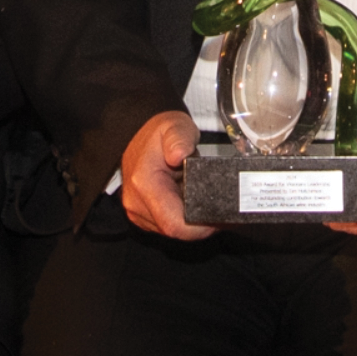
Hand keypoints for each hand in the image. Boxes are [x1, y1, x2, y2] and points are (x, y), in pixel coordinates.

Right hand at [118, 109, 210, 240]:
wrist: (137, 134)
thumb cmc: (159, 132)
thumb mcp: (175, 125)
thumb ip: (180, 138)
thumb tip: (179, 155)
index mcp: (144, 184)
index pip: (175, 224)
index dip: (201, 227)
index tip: (220, 217)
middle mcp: (136, 203)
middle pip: (176, 230)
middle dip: (200, 224)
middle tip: (218, 207)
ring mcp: (136, 211)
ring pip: (172, 230)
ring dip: (190, 221)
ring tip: (201, 198)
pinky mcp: (140, 215)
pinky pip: (166, 225)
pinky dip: (181, 217)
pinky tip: (188, 200)